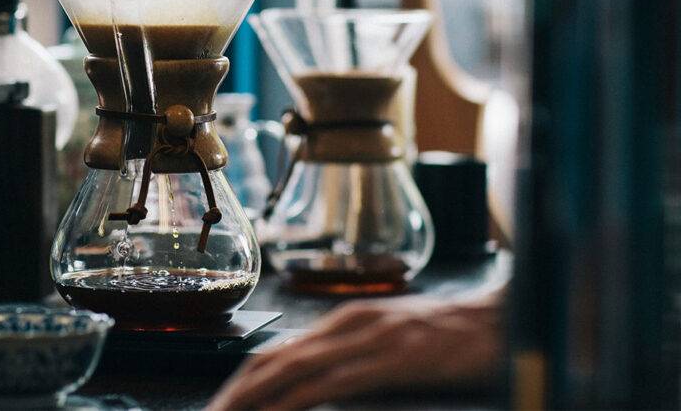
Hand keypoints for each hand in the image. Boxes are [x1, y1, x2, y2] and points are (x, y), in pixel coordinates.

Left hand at [206, 289, 504, 410]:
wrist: (501, 318)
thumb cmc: (449, 337)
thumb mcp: (390, 342)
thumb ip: (353, 357)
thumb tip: (316, 384)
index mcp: (342, 321)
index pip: (275, 352)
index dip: (241, 381)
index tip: (219, 406)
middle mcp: (345, 324)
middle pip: (270, 361)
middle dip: (233, 394)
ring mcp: (365, 340)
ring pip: (289, 370)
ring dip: (250, 399)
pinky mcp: (388, 359)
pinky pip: (328, 384)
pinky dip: (292, 402)